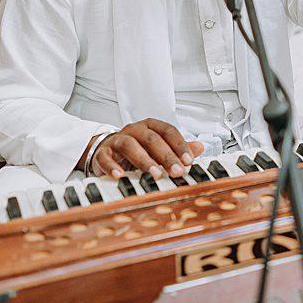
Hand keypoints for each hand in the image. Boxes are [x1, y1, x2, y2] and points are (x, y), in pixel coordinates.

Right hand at [85, 118, 202, 178]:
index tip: (189, 160)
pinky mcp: (102, 153)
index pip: (168, 131)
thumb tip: (200, 148)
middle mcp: (134, 130)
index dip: (179, 145)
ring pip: (130, 145)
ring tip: (155, 174)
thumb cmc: (137, 148)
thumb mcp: (159, 148)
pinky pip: (106, 158)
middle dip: (166, 156)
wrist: (107, 150)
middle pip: (152, 139)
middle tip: (176, 171)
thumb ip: (178, 148)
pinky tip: (121, 176)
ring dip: (144, 161)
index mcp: (150, 126)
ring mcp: (117, 140)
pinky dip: (113, 167)